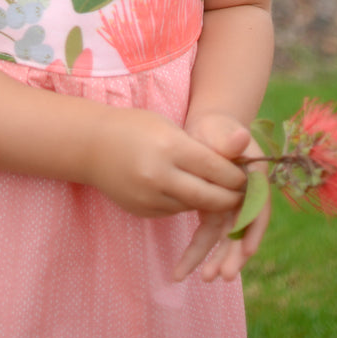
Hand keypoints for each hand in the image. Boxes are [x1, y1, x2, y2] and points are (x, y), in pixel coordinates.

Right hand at [84, 107, 246, 218]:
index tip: (246, 175)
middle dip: (229, 197)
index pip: (215, 168)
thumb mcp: (168, 125)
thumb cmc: (134, 127)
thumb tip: (242, 154)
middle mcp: (159, 174)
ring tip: (217, 191)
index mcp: (169, 147)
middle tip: (240, 193)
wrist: (90, 145)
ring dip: (207, 201)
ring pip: (193, 206)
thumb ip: (202, 144)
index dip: (235, 175)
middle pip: (208, 196)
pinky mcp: (142, 210)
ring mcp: (148, 196)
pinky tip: (185, 191)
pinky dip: (184, 203)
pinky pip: (173, 211)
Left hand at [172, 114, 270, 281]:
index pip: (259, 206)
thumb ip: (229, 138)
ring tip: (204, 278)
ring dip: (216, 258)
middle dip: (234, 254)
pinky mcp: (212, 210)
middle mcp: (246, 196)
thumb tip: (241, 138)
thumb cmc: (216, 128)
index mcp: (255, 177)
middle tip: (223, 276)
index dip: (253, 229)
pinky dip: (200, 251)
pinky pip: (208, 235)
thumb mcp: (222, 130)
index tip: (247, 251)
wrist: (205, 130)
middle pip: (243, 229)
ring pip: (225, 238)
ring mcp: (229, 205)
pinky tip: (185, 268)